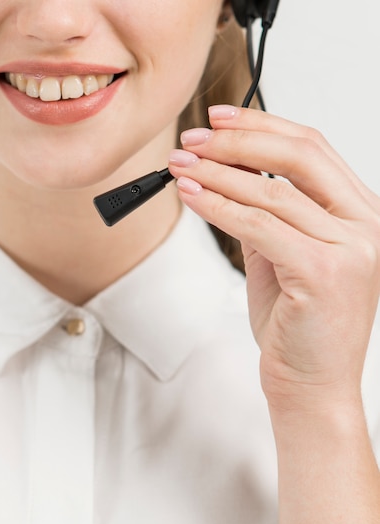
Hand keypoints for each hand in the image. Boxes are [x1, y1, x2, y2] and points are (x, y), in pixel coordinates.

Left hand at [167, 105, 379, 417]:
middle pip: (299, 156)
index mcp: (359, 215)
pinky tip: (190, 195)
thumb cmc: (296, 327)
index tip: (218, 120)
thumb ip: (265, 217)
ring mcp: (351, 248)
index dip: (262, 127)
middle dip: (237, 140)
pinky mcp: (324, 272)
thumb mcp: (280, 260)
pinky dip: (218, 207)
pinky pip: (259, 226)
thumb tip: (227, 176)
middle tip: (192, 138)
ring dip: (216, 173)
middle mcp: (364, 225)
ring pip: (272, 191)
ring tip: (179, 165)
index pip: (312, 151)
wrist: (311, 386)